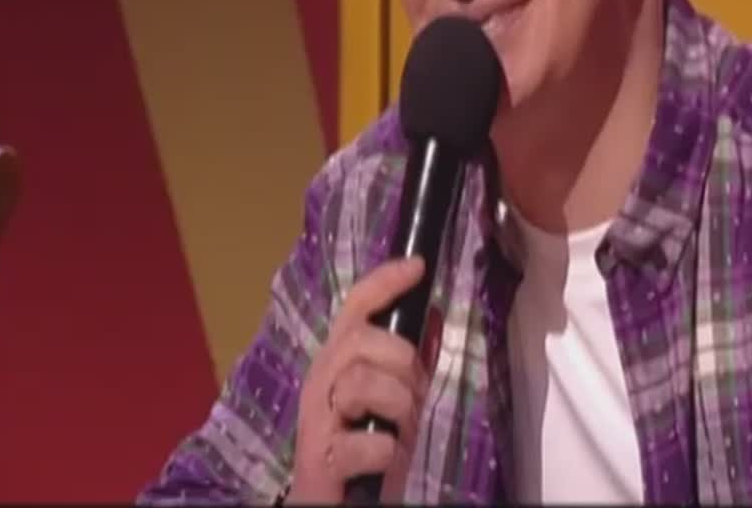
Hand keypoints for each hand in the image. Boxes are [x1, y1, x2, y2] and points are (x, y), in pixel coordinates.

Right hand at [288, 257, 428, 504]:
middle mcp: (321, 383)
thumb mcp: (399, 398)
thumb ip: (414, 360)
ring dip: (396, 404)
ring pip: (360, 383)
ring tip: (400, 429)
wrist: (336, 503)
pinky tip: (386, 457)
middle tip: (414, 392)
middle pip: (360, 340)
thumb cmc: (368, 445)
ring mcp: (317, 421)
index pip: (355, 307)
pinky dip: (386, 451)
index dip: (384, 282)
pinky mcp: (320, 461)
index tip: (418, 267)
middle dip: (401, 361)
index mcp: (339, 361)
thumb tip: (434, 313)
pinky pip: (364, 442)